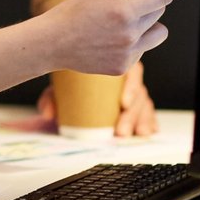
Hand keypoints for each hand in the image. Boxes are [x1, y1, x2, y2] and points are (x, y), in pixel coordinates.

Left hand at [32, 61, 154, 135]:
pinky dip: (150, 123)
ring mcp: (134, 92)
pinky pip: (148, 113)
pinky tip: (149, 132)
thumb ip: (51, 97)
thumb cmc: (70, 81)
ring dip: (143, 121)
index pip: (132, 71)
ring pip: (145, 105)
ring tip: (137, 135)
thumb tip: (48, 113)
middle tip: (121, 131)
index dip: (131, 86)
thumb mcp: (59, 86)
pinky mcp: (137, 106)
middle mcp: (127, 78)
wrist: (70, 83)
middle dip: (133, 114)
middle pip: (140, 93)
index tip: (123, 103)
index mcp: (114, 65)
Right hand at [40, 0, 189, 75]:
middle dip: (152, 1)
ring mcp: (129, 53)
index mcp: (124, 12)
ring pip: (158, 33)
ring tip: (123, 22)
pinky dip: (134, 40)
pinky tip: (111, 38)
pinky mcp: (124, 66)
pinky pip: (143, 48)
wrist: (51, 43)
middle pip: (159, 12)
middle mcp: (130, 35)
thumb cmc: (72, 13)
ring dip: (149, 24)